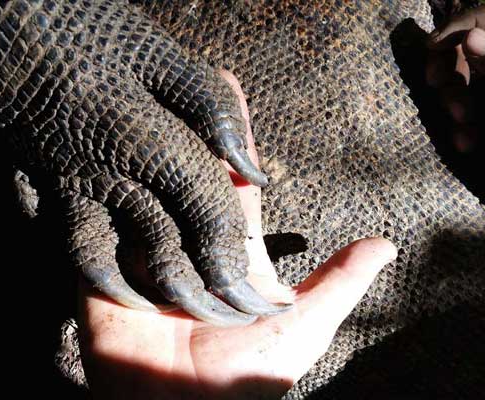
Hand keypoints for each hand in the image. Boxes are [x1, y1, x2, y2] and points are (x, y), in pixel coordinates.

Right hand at [76, 72, 397, 399]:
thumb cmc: (243, 380)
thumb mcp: (300, 328)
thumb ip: (335, 283)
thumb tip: (388, 242)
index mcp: (228, 248)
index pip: (230, 182)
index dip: (231, 141)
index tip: (227, 94)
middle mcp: (184, 242)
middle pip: (181, 176)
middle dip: (182, 128)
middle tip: (177, 81)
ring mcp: (140, 254)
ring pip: (140, 192)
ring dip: (139, 151)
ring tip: (140, 102)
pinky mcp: (101, 272)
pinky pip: (97, 229)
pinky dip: (96, 195)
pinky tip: (96, 153)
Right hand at [426, 0, 484, 199]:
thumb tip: (471, 38)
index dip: (468, 22)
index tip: (437, 43)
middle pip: (470, 43)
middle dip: (450, 64)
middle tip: (436, 82)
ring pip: (457, 77)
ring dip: (452, 98)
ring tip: (465, 120)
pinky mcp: (483, 123)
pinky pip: (456, 114)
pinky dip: (458, 127)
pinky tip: (470, 143)